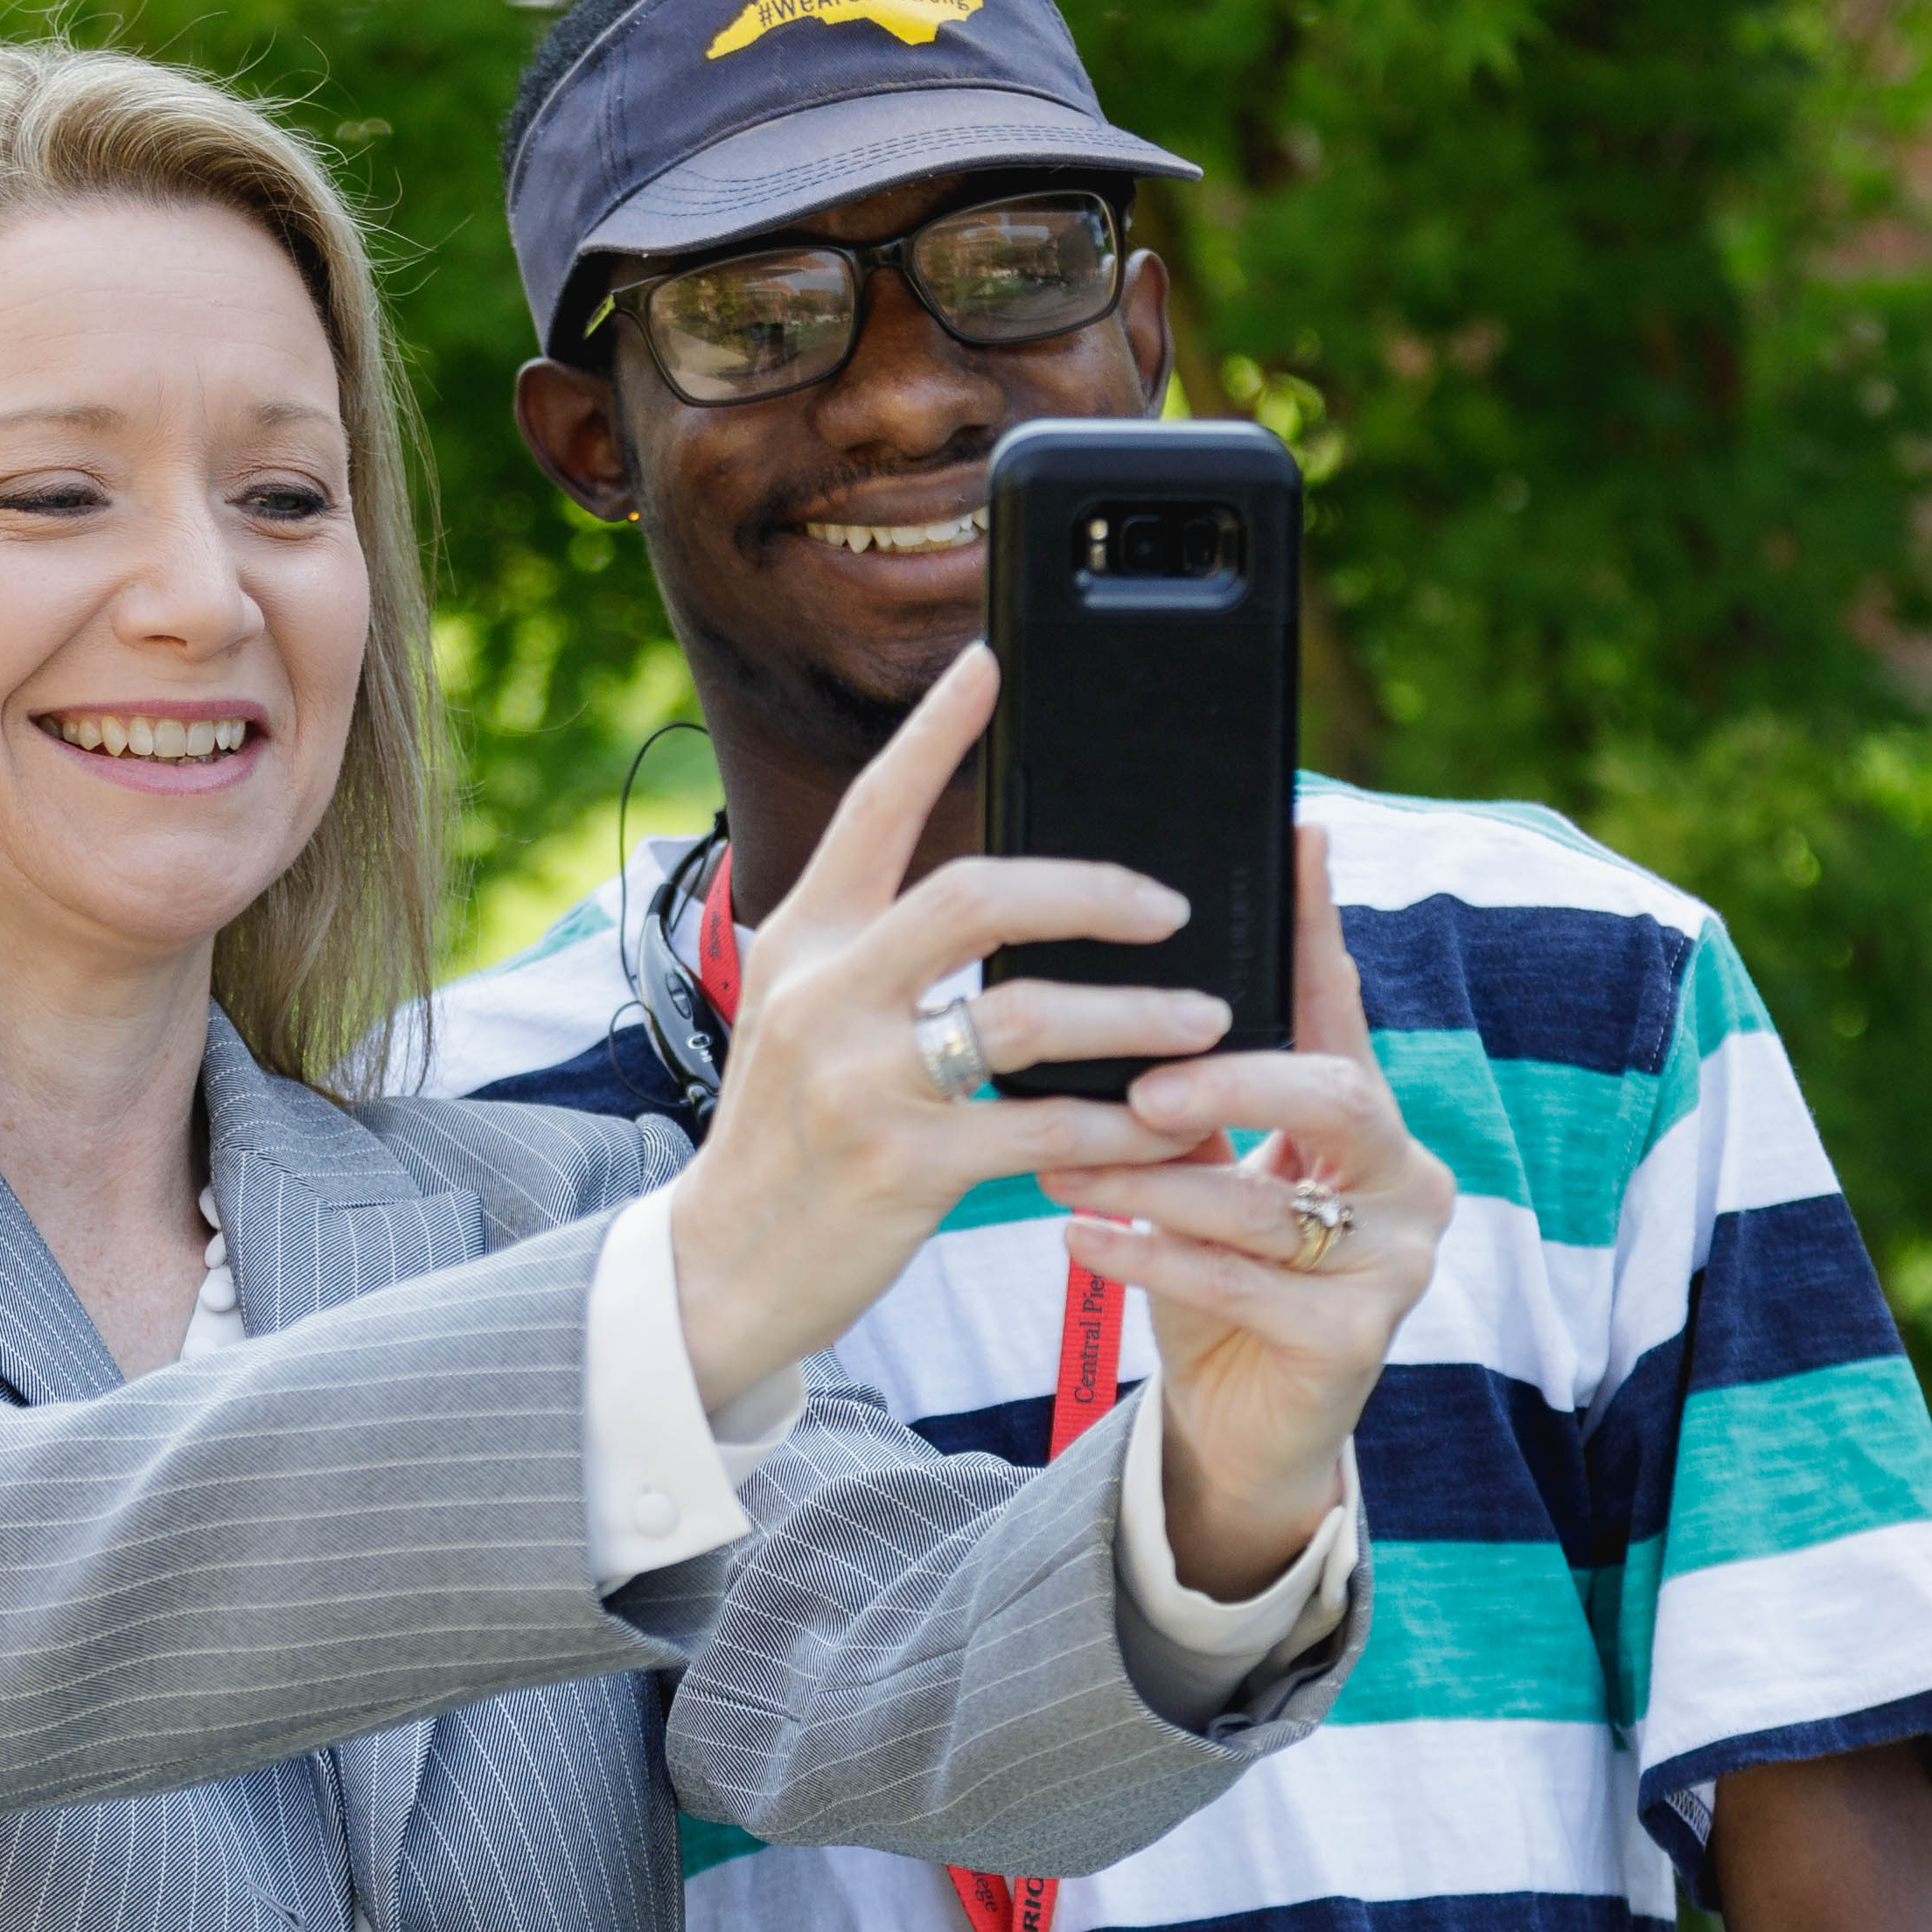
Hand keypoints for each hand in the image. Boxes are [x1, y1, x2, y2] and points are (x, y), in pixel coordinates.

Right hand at [664, 646, 1231, 1401]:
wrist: (724, 1266)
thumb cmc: (784, 1137)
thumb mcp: (797, 1017)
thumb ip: (871, 951)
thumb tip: (993, 894)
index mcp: (804, 941)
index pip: (873, 810)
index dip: (935, 732)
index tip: (990, 665)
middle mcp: (826, 995)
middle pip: (976, 895)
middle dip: (1091, 890)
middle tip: (1170, 902)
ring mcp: (861, 1081)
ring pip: (1027, 1016)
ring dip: (1136, 1014)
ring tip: (1208, 1018)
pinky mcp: (903, 1168)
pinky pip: (1043, 1130)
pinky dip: (1122, 1126)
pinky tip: (1172, 1125)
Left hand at [1040, 823, 1451, 1592]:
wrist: (1240, 1429)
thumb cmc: (1210, 1278)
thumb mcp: (1198, 1171)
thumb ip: (1180, 1096)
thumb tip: (1099, 999)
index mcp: (1367, 1117)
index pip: (1340, 1004)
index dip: (1316, 924)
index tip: (1297, 834)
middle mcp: (1406, 1176)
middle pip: (1334, 1095)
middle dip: (1233, 1080)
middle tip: (1140, 1086)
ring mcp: (1397, 1261)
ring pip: (1270, 1203)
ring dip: (1158, 1183)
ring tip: (1064, 1169)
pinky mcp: (1360, 1341)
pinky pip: (1246, 1287)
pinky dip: (1156, 1261)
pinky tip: (1083, 1243)